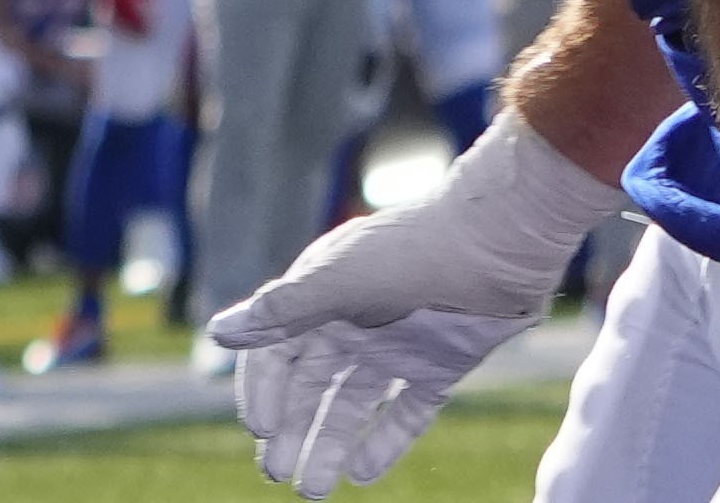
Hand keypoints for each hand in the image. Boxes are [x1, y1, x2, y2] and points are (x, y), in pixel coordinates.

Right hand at [206, 109, 605, 494]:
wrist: (500, 241)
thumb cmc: (413, 250)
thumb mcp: (338, 281)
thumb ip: (282, 311)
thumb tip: (218, 333)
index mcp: (318, 298)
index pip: (276, 353)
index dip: (263, 392)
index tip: (261, 431)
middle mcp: (351, 324)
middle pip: (309, 386)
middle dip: (290, 430)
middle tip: (276, 473)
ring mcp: (395, 347)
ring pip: (351, 406)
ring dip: (329, 444)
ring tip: (312, 489)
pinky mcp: (439, 365)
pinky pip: (406, 412)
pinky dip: (385, 441)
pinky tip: (364, 473)